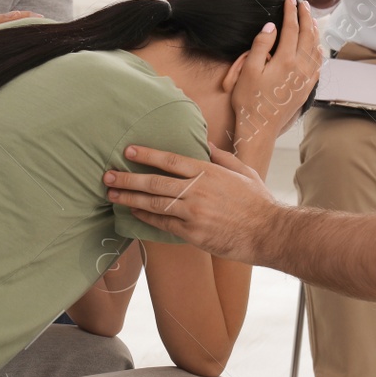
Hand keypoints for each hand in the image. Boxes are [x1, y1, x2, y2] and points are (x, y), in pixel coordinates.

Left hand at [103, 142, 280, 260]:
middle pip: (154, 181)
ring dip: (129, 197)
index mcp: (208, 171)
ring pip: (153, 203)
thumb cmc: (257, 201)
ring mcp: (193, 213)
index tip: (128, 150)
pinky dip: (145, 217)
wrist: (268, 231)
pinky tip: (133, 212)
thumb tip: (204, 143)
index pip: (169, 159)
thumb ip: (221, 157)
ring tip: (112, 194)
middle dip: (127, 177)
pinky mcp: (192, 233)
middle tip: (108, 175)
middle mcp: (197, 190)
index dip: (146, 154)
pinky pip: (162, 223)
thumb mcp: (243, 171)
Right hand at [231, 0, 323, 153]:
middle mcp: (300, 67)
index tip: (289, 0)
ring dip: (314, 31)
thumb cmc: (250, 99)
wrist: (260, 126)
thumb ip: (261, 45)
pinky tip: (315, 46)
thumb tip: (271, 27)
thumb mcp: (249, 70)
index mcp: (285, 60)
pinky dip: (318, 50)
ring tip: (311, 20)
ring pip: (316, 48)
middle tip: (303, 4)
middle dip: (306, 17)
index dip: (290, 12)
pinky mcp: (307, 88)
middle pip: (307, 35)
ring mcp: (306, 78)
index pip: (291, 28)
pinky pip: (318, 64)